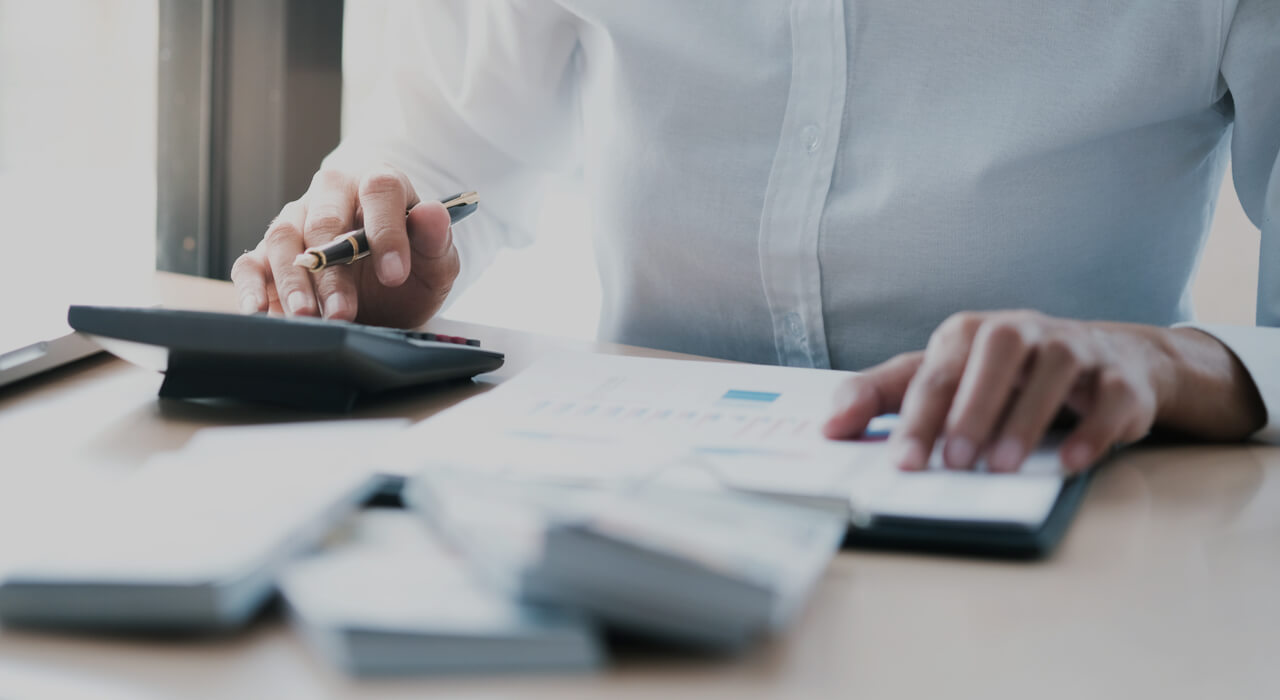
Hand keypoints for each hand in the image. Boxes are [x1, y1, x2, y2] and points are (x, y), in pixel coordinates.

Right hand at [230, 166, 459, 327]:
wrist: (386, 288)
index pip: (379, 190)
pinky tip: (259, 311)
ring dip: (293, 281)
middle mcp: (330, 195)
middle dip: (333, 270)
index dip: (386, 232)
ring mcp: (296, 220)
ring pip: (284, 239)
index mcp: (377, 184)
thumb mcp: (435, 260)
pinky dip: (250, 288)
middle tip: (345, 311)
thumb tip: (434, 214)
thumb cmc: (411, 266)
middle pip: (323, 219)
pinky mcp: (268, 253)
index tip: (395, 274)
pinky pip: (250, 264)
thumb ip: (436, 240)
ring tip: (306, 317)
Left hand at [823, 311, 1265, 472]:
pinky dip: (1094, 429)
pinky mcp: (1119, 377)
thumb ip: (881, 396)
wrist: (1103, 361)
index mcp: (967, 333)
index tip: (900, 463)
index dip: (916, 418)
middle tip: (952, 463)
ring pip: (1055, 370)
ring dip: (1027, 419)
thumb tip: (827, 428)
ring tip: (1002, 467)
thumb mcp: (938, 378)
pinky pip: (1111, 396)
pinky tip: (1071, 463)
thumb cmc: (1001, 377)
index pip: (935, 372)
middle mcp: (1021, 331)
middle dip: (971, 409)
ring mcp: (1074, 349)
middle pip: (995, 353)